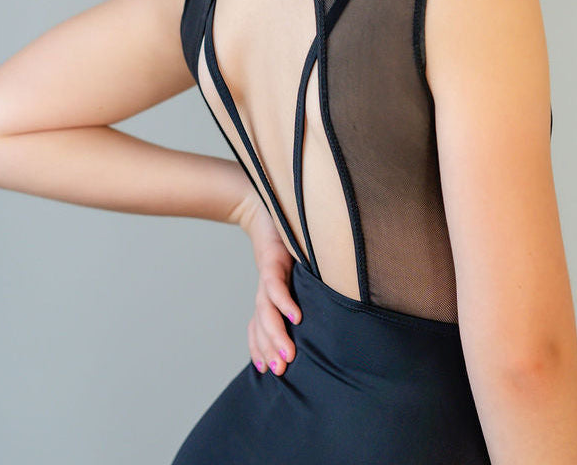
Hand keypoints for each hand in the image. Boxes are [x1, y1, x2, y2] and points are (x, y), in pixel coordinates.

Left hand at [236, 190, 302, 376]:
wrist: (262, 204)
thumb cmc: (282, 238)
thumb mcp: (292, 267)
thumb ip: (299, 286)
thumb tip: (316, 308)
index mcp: (269, 294)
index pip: (260, 326)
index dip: (261, 348)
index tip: (269, 370)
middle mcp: (266, 289)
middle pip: (263, 325)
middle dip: (270, 349)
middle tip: (281, 370)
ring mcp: (268, 275)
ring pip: (267, 312)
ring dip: (276, 335)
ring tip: (288, 355)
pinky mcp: (273, 260)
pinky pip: (276, 286)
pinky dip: (284, 302)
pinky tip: (295, 316)